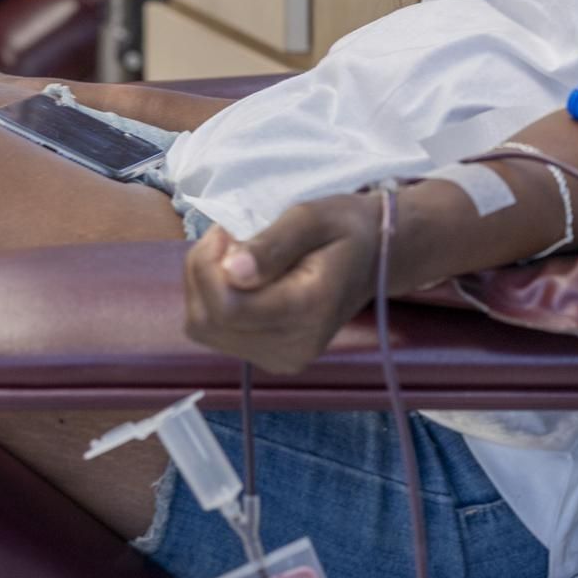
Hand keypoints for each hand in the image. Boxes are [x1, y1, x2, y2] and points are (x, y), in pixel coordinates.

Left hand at [184, 193, 384, 374]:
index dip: (209, 266)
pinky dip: (210, 300)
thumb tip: (231, 271)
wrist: (374, 258)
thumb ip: (273, 243)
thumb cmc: (345, 229)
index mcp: (310, 310)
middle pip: (210, 320)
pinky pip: (214, 333)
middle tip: (229, 237)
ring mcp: (281, 359)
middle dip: (202, 272)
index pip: (230, 307)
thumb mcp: (313, 217)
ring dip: (203, 285)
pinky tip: (235, 278)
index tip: (227, 231)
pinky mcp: (269, 359)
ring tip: (233, 255)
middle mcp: (294, 347)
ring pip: (204, 327)